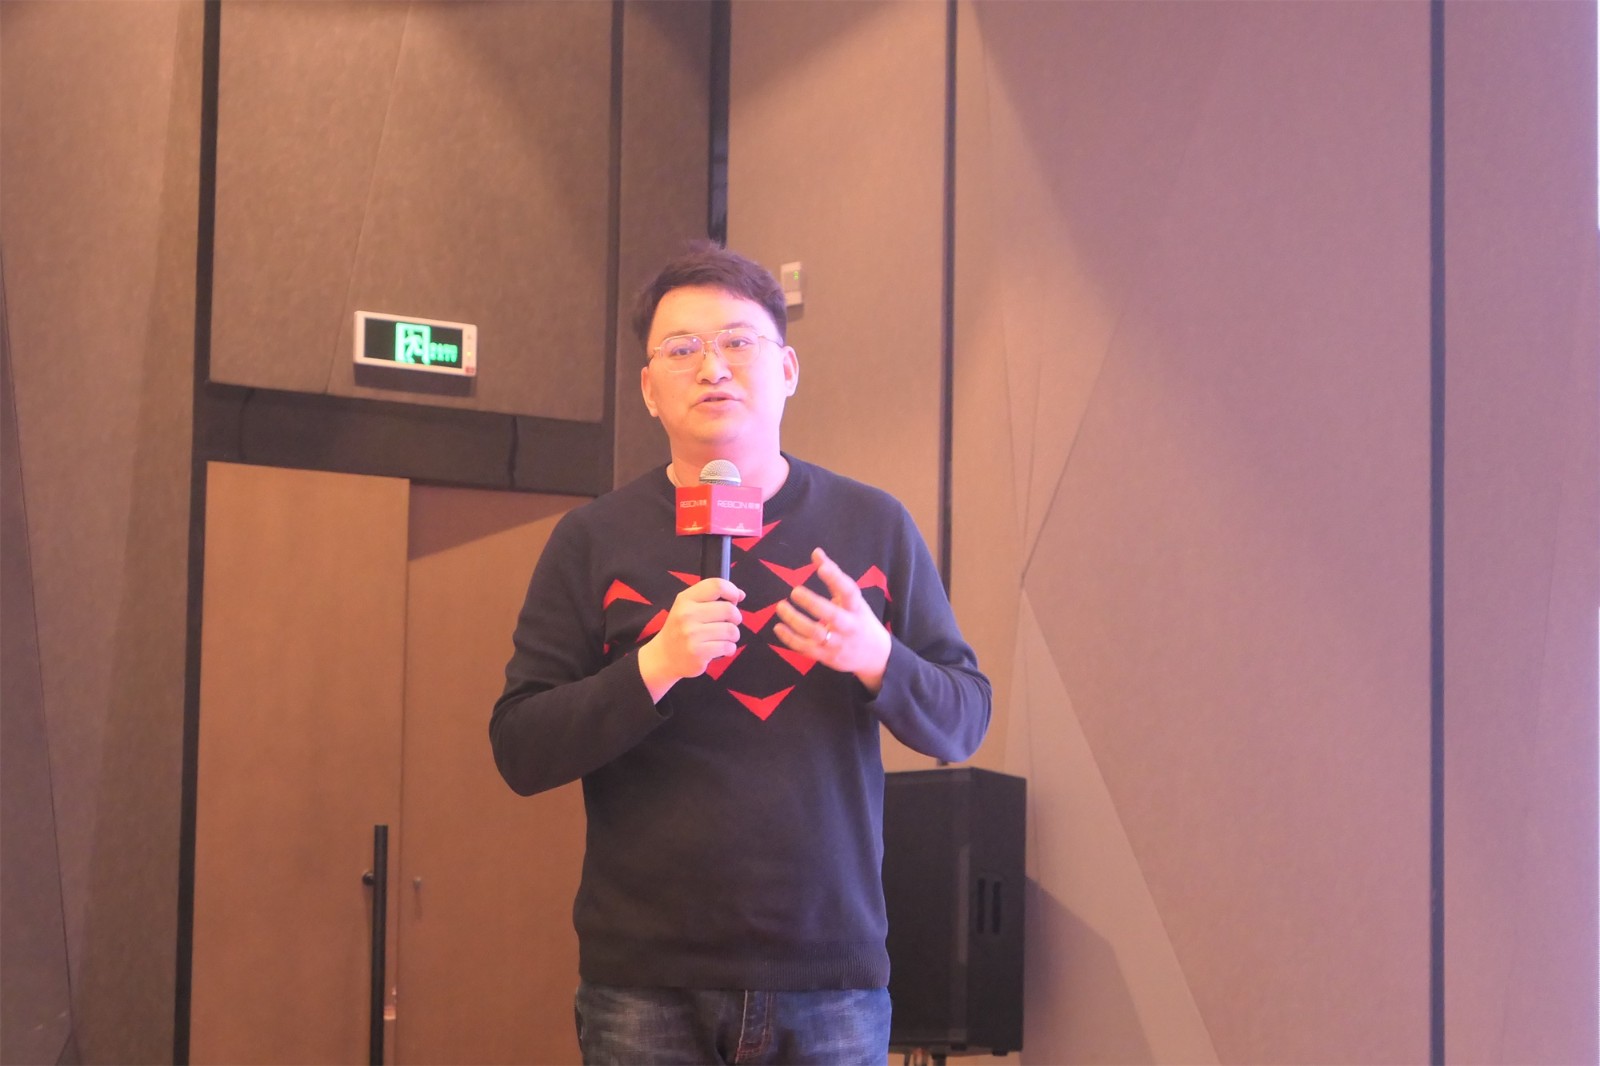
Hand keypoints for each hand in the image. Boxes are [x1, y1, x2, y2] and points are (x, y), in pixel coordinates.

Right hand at [638, 578, 744, 700]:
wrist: (663, 656)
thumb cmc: (681, 629)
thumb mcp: (689, 607)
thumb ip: (713, 597)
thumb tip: (741, 594)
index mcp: (685, 599)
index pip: (716, 585)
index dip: (732, 591)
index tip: (734, 600)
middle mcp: (687, 615)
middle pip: (729, 609)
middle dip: (735, 617)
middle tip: (728, 623)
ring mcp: (692, 635)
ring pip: (731, 630)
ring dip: (733, 635)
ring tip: (723, 638)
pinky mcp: (698, 653)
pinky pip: (728, 647)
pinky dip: (729, 648)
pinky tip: (720, 649)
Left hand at [773, 548, 891, 693]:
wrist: (875, 656)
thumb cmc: (859, 619)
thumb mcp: (852, 598)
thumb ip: (833, 575)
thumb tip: (815, 552)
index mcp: (857, 608)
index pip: (849, 592)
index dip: (836, 579)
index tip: (821, 567)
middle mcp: (849, 626)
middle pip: (832, 616)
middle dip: (813, 604)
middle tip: (795, 591)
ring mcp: (838, 643)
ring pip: (815, 633)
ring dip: (795, 621)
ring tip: (781, 606)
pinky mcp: (827, 657)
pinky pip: (806, 649)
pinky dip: (790, 639)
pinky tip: (779, 627)